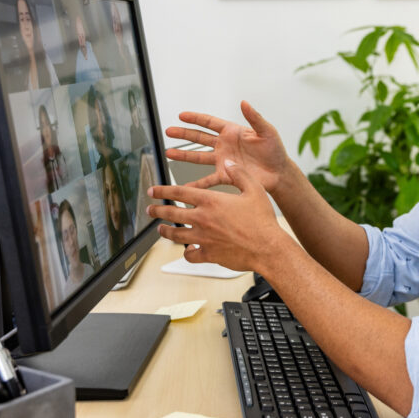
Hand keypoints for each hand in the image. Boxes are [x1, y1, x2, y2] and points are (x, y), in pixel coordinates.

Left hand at [147, 160, 287, 272]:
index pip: (179, 192)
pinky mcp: (208, 254)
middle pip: (171, 213)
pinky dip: (186, 253)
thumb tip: (229, 163)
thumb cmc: (262, 221)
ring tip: (161, 229)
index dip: (162, 190)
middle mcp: (203, 219)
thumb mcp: (254, 189)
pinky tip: (187, 250)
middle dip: (157, 210)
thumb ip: (239, 174)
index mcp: (211, 201)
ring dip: (165, 231)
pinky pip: (190, 255)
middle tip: (151, 210)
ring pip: (176, 235)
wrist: (267, 248)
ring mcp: (203, 238)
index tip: (153, 191)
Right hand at [164, 101, 288, 192]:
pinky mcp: (226, 175)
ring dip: (184, 155)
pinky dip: (196, 184)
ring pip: (199, 157)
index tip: (181, 115)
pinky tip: (185, 186)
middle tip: (168, 131)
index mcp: (232, 132)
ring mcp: (223, 160)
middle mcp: (225, 145)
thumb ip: (254, 117)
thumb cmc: (275, 150)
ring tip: (168, 153)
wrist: (279, 173)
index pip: (210, 122)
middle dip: (183, 134)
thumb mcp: (266, 131)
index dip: (195, 118)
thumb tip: (244, 102)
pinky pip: (207, 180)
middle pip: (199, 138)